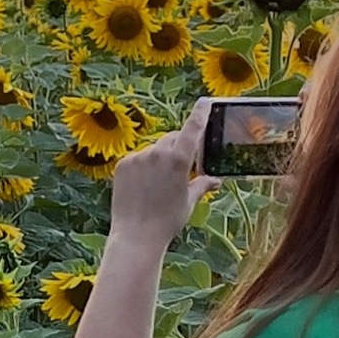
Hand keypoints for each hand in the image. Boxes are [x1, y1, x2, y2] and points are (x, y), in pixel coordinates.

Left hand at [108, 98, 215, 250]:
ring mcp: (138, 157)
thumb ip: (202, 185)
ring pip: (154, 149)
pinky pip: (137, 158)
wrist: (136, 235)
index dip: (200, 113)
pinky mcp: (123, 164)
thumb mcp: (189, 201)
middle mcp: (158, 153)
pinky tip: (142, 185)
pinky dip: (142, 166)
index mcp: (179, 160)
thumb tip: (216, 180)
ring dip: (159, 157)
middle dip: (179, 146)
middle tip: (180, 166)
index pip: (193, 128)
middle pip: (173, 138)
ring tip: (158, 183)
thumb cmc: (168, 220)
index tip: (205, 102)